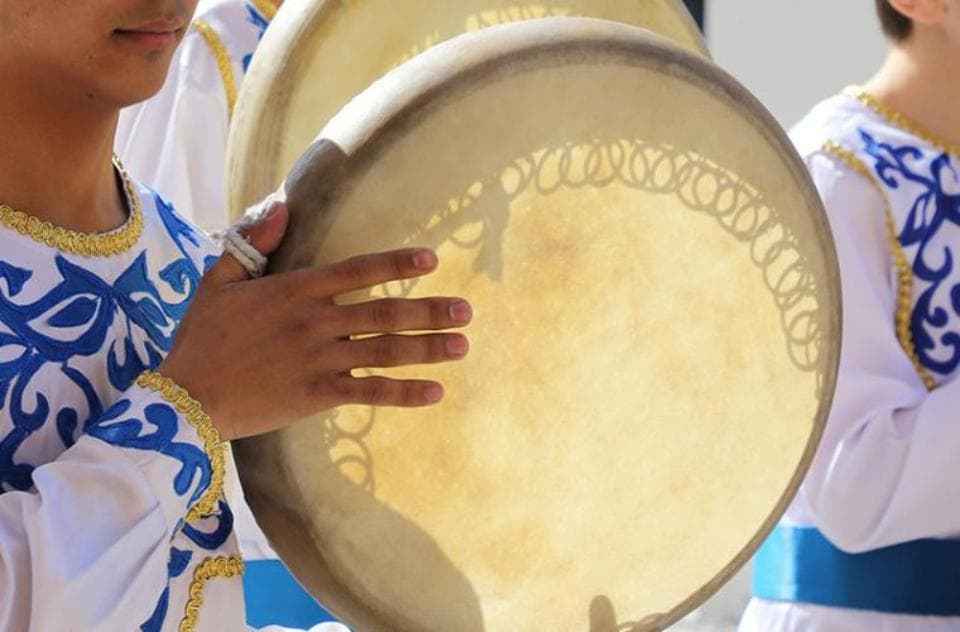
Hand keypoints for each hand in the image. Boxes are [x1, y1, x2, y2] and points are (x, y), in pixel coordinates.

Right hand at [157, 203, 471, 440]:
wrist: (185, 399)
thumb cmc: (201, 339)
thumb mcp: (217, 281)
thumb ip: (251, 243)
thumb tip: (282, 206)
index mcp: (294, 290)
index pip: (357, 270)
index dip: (397, 264)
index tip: (432, 260)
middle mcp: (314, 322)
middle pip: (384, 312)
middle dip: (430, 311)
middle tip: (467, 310)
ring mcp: (319, 359)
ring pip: (385, 351)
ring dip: (428, 348)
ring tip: (462, 344)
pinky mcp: (317, 394)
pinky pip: (370, 392)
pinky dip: (404, 393)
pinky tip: (435, 393)